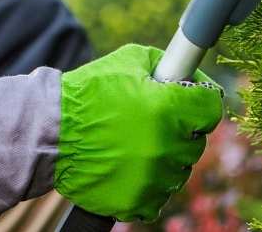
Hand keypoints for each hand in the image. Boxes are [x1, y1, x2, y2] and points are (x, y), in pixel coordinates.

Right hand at [0, 45, 221, 230]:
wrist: (50, 134)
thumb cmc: (89, 94)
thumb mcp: (129, 61)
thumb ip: (166, 64)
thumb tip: (190, 72)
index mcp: (168, 108)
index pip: (212, 107)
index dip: (201, 102)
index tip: (191, 102)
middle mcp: (166, 145)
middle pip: (196, 141)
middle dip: (181, 130)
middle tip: (155, 122)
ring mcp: (152, 177)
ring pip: (179, 171)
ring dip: (165, 159)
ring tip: (137, 145)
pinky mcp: (136, 201)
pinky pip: (158, 198)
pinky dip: (149, 186)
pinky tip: (131, 168)